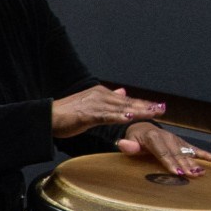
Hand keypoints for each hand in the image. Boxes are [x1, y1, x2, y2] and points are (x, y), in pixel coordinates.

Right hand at [51, 85, 165, 138]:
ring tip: (153, 113)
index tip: (158, 107)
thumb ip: (107, 100)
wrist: (47, 117)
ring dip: (138, 110)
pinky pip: (107, 116)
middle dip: (146, 106)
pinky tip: (130, 117)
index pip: (127, 100)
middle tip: (163, 108)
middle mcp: (100, 95)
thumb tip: (123, 92)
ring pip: (121, 108)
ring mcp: (95, 104)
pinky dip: (120, 116)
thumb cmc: (66, 115)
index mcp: (101, 94)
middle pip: (128, 102)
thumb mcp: (89, 105)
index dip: (143, 103)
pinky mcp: (88, 114)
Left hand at [119, 121, 210, 177]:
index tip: (177, 172)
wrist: (142, 127)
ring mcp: (176, 139)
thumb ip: (127, 145)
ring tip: (201, 172)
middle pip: (177, 153)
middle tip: (193, 175)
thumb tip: (123, 144)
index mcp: (153, 137)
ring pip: (186, 152)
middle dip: (185, 165)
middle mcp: (167, 137)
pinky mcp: (182, 142)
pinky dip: (205, 153)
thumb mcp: (127, 140)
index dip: (170, 162)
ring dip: (194, 162)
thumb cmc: (134, 138)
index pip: (162, 152)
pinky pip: (194, 148)